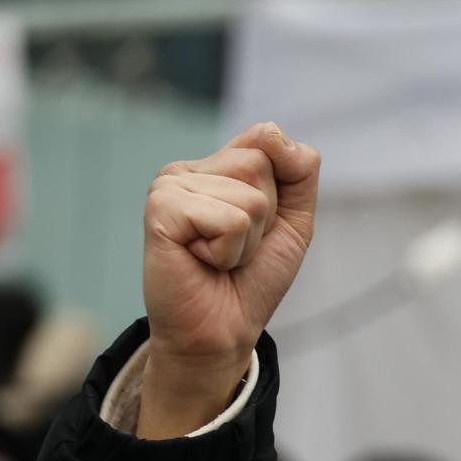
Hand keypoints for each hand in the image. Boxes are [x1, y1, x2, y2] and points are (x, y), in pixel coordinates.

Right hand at [138, 122, 320, 436]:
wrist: (222, 330)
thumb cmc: (251, 280)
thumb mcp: (293, 222)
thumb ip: (298, 172)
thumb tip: (274, 130)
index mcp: (215, 166)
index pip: (268, 141)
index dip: (280, 193)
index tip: (257, 228)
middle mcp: (188, 169)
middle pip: (259, 165)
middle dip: (265, 218)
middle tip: (236, 248)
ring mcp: (169, 185)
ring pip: (249, 195)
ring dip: (247, 240)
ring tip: (218, 258)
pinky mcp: (161, 208)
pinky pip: (230, 220)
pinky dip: (230, 251)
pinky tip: (202, 261)